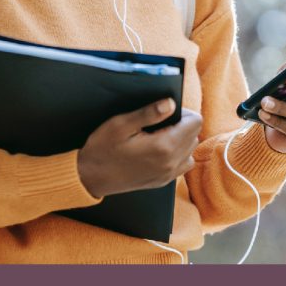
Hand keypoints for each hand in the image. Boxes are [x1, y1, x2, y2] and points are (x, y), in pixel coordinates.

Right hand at [76, 99, 202, 197]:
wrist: (89, 177)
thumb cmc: (102, 148)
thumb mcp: (121, 124)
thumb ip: (149, 113)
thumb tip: (171, 103)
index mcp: (164, 146)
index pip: (195, 122)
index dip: (184, 112)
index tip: (166, 112)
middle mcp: (171, 163)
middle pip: (195, 135)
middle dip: (182, 125)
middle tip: (159, 123)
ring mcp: (168, 175)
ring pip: (190, 151)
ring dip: (181, 140)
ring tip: (159, 136)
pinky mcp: (162, 181)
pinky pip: (182, 164)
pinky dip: (177, 155)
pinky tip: (158, 150)